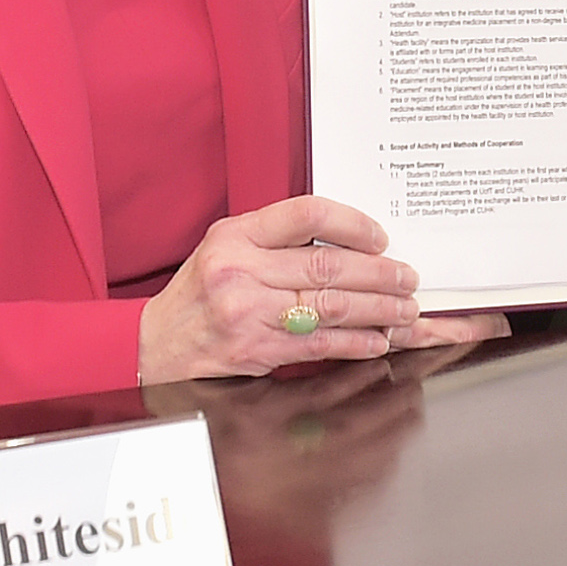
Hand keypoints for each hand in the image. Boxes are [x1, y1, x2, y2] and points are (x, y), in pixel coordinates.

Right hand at [138, 197, 505, 382]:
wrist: (157, 342)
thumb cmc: (201, 289)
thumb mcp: (226, 243)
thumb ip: (277, 236)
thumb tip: (349, 240)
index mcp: (237, 235)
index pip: (305, 215)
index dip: (351, 223)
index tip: (380, 236)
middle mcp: (242, 271)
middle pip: (328, 266)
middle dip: (379, 273)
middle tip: (409, 277)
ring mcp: (250, 313)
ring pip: (331, 306)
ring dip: (379, 309)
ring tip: (407, 309)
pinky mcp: (258, 350)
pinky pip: (321, 344)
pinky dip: (357, 342)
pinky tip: (379, 339)